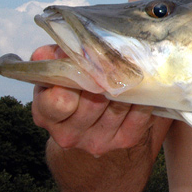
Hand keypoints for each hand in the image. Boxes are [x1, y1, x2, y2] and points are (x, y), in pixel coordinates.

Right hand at [30, 44, 155, 156]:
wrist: (91, 126)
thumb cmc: (71, 90)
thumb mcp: (56, 73)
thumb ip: (52, 58)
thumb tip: (52, 51)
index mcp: (46, 114)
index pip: (59, 102)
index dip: (76, 80)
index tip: (88, 61)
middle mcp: (70, 133)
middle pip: (94, 101)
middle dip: (108, 77)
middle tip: (118, 58)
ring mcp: (98, 141)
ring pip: (119, 105)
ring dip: (129, 84)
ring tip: (134, 66)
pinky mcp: (125, 140)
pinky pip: (140, 114)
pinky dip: (144, 97)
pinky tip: (144, 84)